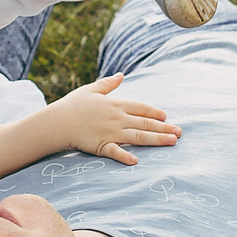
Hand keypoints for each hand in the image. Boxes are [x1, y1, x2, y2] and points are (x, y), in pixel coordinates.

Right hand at [52, 73, 179, 165]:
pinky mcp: (100, 145)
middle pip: (145, 123)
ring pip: (138, 137)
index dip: (155, 112)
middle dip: (164, 128)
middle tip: (180, 133)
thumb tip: (121, 75)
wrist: (56, 121)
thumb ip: (108, 84)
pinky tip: (137, 160)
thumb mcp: (91, 90)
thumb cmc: (72, 105)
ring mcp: (110, 132)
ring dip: (156, 140)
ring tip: (172, 142)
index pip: (141, 107)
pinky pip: (116, 152)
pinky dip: (126, 156)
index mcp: (115, 104)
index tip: (167, 117)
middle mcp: (116, 118)